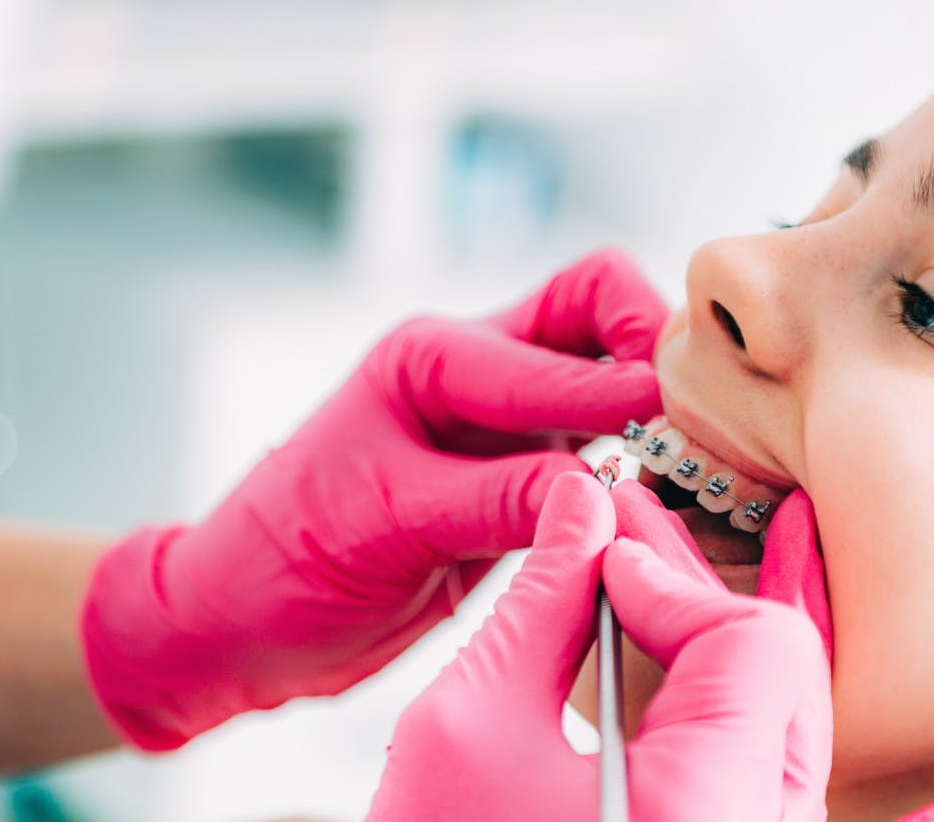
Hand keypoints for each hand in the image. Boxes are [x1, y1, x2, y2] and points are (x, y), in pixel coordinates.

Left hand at [80, 249, 668, 749]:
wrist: (237, 625)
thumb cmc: (280, 561)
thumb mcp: (388, 524)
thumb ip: (498, 499)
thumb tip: (602, 486)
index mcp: (431, 357)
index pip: (564, 338)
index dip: (629, 383)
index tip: (678, 430)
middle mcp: (473, 374)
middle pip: (598, 307)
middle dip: (654, 344)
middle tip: (696, 416)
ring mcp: (500, 429)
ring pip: (607, 376)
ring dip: (654, 407)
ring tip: (696, 462)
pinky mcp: (514, 485)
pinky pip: (597, 451)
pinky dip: (639, 466)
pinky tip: (660, 503)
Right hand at [368, 476, 933, 820]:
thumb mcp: (465, 732)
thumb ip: (534, 608)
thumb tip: (580, 511)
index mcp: (703, 809)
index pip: (745, 642)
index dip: (672, 579)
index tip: (596, 562)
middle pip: (787, 685)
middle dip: (707, 605)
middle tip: (639, 540)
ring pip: (816, 747)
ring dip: (795, 655)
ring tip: (795, 547)